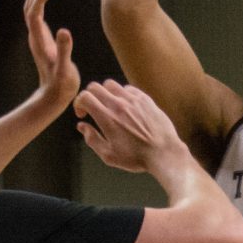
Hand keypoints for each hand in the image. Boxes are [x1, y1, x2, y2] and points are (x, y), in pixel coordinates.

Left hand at [22, 0, 77, 106]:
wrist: (53, 96)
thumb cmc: (62, 85)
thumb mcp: (66, 70)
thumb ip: (65, 50)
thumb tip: (65, 31)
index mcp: (39, 41)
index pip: (34, 14)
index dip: (39, 0)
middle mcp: (35, 36)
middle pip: (30, 6)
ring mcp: (37, 36)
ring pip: (32, 7)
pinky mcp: (42, 37)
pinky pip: (37, 13)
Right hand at [72, 79, 186, 174]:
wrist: (164, 152)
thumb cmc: (136, 158)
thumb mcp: (109, 156)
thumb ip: (92, 139)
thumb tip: (82, 126)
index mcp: (107, 118)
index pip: (84, 97)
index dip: (78, 104)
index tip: (82, 114)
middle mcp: (118, 105)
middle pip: (95, 87)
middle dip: (89, 96)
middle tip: (92, 109)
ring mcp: (133, 100)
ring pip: (110, 85)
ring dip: (105, 93)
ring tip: (108, 107)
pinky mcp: (145, 99)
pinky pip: (128, 88)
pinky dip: (122, 95)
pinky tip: (125, 107)